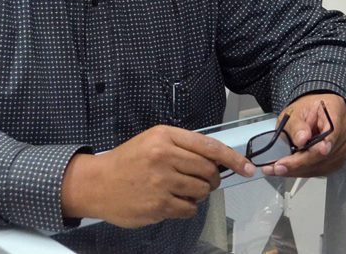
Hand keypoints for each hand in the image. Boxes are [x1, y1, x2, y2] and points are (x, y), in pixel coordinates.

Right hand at [60, 124, 254, 227]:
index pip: (210, 147)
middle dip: (211, 179)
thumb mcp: (154, 140)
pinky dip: (187, 207)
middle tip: (203, 181)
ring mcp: (161, 182)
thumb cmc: (129, 160)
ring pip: (201, 191)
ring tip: (181, 189)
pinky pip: (189, 209)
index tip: (248, 168)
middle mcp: (164, 156)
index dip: (233, 158)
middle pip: (209, 171)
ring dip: (198, 193)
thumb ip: (184, 146)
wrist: (97, 183)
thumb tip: (218, 159)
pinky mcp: (158, 205)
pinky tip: (172, 201)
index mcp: (165, 136)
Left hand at [260, 93, 345, 177]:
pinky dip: (305, 171)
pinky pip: (323, 169)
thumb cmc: (307, 108)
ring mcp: (345, 146)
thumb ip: (297, 125)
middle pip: (326, 154)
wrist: (316, 111)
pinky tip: (291, 170)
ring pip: (323, 165)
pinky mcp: (339, 159)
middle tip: (277, 167)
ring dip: (300, 170)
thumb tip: (301, 140)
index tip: (300, 156)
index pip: (331, 132)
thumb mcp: (295, 111)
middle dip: (299, 163)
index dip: (318, 148)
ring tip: (279, 169)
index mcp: (337, 110)